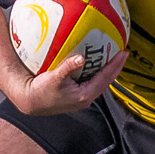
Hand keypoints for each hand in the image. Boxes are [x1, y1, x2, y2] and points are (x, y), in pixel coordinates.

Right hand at [11, 46, 128, 116]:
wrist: (31, 102)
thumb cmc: (41, 92)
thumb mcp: (54, 78)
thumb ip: (68, 67)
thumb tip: (81, 58)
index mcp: (85, 95)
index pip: (106, 78)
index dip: (116, 65)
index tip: (123, 52)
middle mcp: (87, 98)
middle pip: (107, 80)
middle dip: (116, 67)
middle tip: (123, 52)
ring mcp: (83, 98)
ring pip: (101, 82)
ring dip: (108, 69)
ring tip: (114, 56)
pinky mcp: (78, 96)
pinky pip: (92, 81)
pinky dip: (97, 71)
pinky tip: (96, 63)